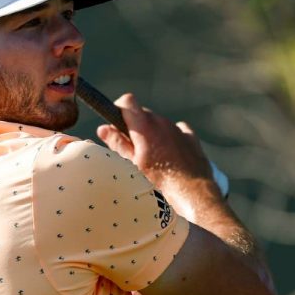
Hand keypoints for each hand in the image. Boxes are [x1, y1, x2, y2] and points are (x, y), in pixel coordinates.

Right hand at [96, 94, 221, 216]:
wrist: (192, 193)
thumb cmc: (158, 181)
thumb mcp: (132, 164)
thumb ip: (118, 143)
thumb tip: (103, 128)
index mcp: (145, 127)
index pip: (128, 101)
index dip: (119, 108)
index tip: (116, 121)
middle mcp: (162, 122)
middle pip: (143, 114)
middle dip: (135, 126)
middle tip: (131, 147)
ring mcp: (178, 129)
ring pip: (159, 123)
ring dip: (153, 134)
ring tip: (152, 157)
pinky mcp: (190, 138)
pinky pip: (177, 131)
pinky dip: (170, 138)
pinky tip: (170, 155)